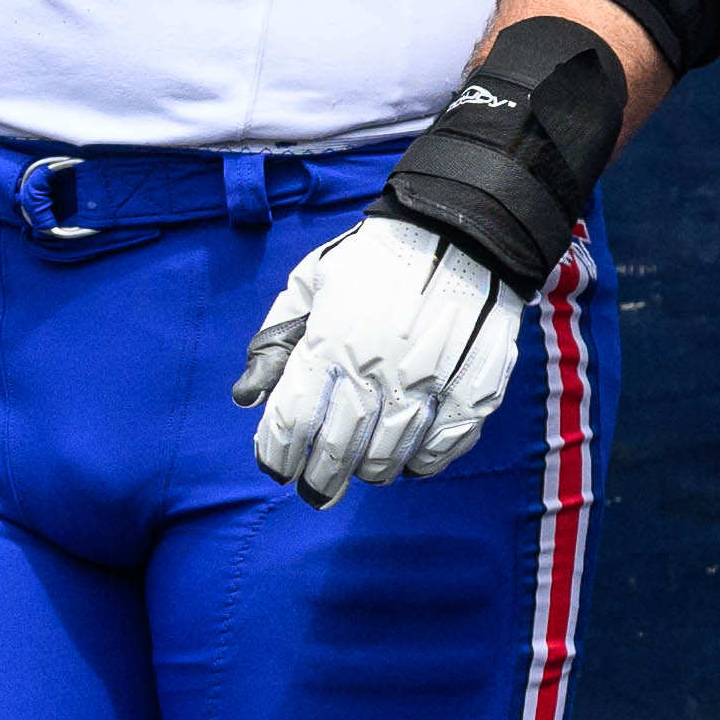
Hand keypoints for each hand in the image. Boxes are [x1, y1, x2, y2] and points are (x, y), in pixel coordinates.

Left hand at [236, 205, 529, 500]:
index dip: (278, 456)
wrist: (463, 229)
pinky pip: (438, 451)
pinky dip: (419, 463)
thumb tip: (247, 398)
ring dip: (367, 471)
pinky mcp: (472, 394)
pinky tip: (409, 457)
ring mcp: (427, 387)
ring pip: (387, 460)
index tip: (277, 468)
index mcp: (329, 344)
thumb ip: (275, 342)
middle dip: (318, 480)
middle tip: (314, 490)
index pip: (292, 423)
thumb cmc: (376, 258)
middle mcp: (375, 373)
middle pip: (336, 452)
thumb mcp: (310, 282)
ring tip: (360, 469)